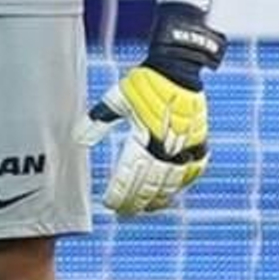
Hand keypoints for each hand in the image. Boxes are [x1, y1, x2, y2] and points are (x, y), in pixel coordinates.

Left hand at [74, 5, 224, 217]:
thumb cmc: (145, 82)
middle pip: (149, 184)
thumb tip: (79, 140)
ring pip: (171, 183)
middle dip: (135, 201)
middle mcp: (167, 146)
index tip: (110, 204)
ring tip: (144, 209)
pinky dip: (180, 185)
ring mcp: (186, 147)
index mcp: (145, 137)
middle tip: (123, 211)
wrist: (179, 67)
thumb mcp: (116, 98)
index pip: (130, 174)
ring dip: (157, 198)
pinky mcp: (199, 142)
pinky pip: (192, 172)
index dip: (120, 192)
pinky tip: (171, 193)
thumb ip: (98, 120)